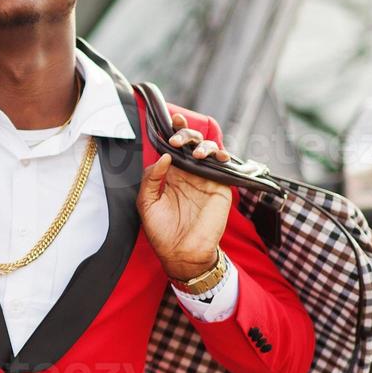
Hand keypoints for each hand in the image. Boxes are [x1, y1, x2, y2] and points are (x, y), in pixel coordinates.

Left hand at [137, 112, 233, 280]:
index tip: (171, 119)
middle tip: (177, 141)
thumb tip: (164, 156)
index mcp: (171, 174)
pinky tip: (215, 157)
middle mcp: (189, 173)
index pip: (174, 147)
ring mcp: (206, 179)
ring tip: (195, 153)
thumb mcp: (147, 203)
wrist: (182, 254)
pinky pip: (224, 166)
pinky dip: (222, 156)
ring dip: (203, 145)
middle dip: (186, 134)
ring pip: (209, 150)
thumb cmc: (162, 231)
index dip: (174, 131)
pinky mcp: (220, 187)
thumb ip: (152, 178)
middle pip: (191, 143)